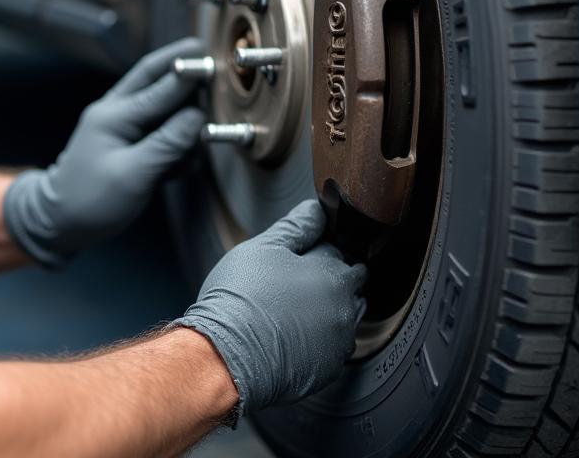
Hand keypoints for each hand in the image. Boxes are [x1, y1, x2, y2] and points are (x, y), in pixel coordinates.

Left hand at [3, 38, 204, 266]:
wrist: (60, 222)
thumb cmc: (91, 200)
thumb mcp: (132, 175)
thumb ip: (166, 144)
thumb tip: (197, 116)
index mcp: (114, 115)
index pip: (158, 87)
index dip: (187, 73)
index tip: (211, 60)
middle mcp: (117, 111)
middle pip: (154, 77)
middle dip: (181, 66)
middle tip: (208, 54)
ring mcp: (121, 125)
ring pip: (160, 103)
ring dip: (184, 106)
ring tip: (205, 107)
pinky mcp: (129, 141)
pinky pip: (159, 128)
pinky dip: (177, 136)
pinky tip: (187, 157)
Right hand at [175, 199, 365, 415]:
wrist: (228, 356)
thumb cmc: (242, 299)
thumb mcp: (264, 248)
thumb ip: (296, 226)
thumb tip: (316, 209)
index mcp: (333, 273)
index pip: (338, 249)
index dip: (320, 245)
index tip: (306, 249)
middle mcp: (344, 308)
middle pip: (350, 283)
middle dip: (334, 275)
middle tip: (303, 275)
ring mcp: (338, 343)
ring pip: (346, 316)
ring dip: (332, 307)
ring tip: (300, 304)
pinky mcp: (327, 371)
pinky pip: (334, 347)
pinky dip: (322, 338)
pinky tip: (297, 332)